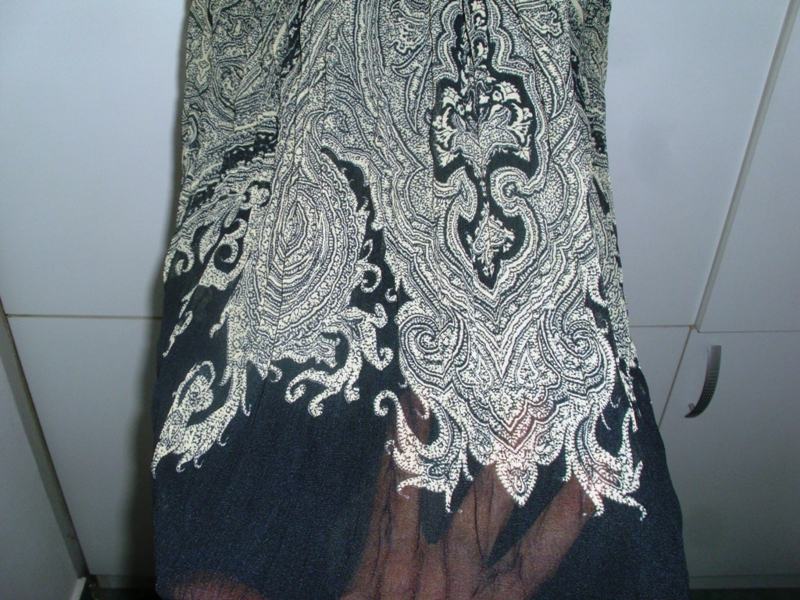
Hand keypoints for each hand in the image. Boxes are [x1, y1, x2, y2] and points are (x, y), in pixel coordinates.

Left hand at [163, 388, 595, 599]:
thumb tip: (188, 586)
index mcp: (380, 569)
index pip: (389, 491)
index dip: (395, 447)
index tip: (406, 397)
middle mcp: (427, 570)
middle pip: (446, 489)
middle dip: (471, 442)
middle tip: (489, 383)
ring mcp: (460, 589)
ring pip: (492, 516)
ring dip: (514, 467)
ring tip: (542, 415)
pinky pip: (529, 566)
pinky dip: (560, 527)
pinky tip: (587, 489)